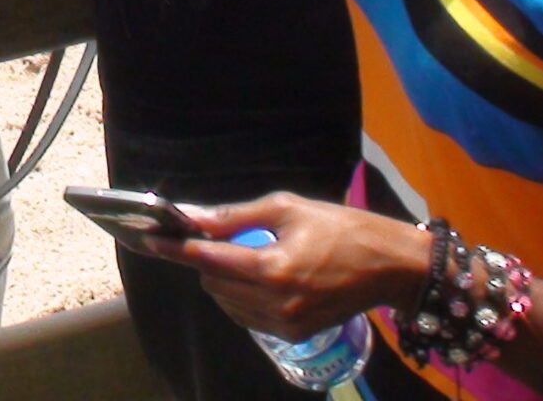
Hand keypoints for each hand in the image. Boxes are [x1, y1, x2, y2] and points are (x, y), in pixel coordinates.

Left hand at [140, 193, 425, 340]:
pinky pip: (246, 316)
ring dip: (223, 279)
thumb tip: (193, 217)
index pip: (209, 260)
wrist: (390, 266)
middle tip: (220, 239)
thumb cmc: (342, 228)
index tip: (152, 239)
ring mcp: (284, 324)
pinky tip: (258, 277)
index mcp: (273, 269)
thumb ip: (236, 216)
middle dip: (206, 260)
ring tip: (247, 256)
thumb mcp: (288, 208)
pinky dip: (240, 296)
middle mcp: (275, 303)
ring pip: (226, 302)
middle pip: (213, 282)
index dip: (176, 249)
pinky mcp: (293, 334)